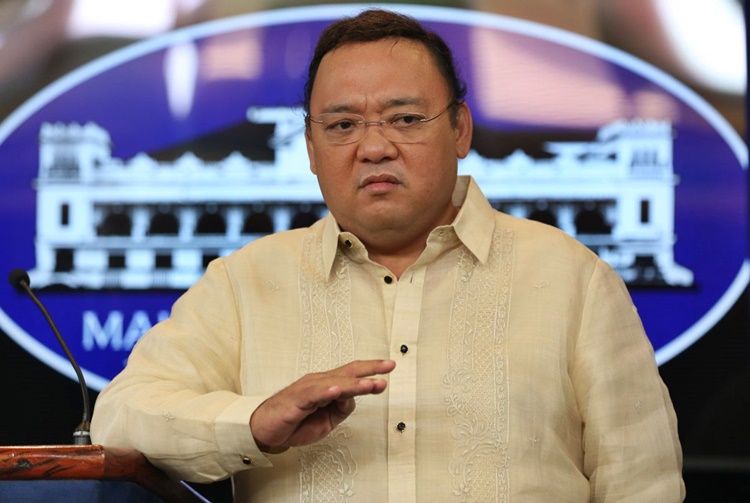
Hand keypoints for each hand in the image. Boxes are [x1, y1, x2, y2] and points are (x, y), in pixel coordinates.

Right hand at [249, 359, 395, 451]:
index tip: (389, 368)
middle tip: (388, 367)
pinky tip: (336, 390)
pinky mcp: (296, 400)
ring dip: (354, 384)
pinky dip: (326, 392)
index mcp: (327, 386)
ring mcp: (307, 389)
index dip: (371, 370)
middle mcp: (319, 382)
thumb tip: (354, 399)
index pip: (352, 374)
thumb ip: (342, 408)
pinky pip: (313, 394)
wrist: (264, 430)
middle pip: (347, 372)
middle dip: (369, 369)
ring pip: (335, 383)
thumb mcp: (327, 420)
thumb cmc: (294, 422)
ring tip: (370, 384)